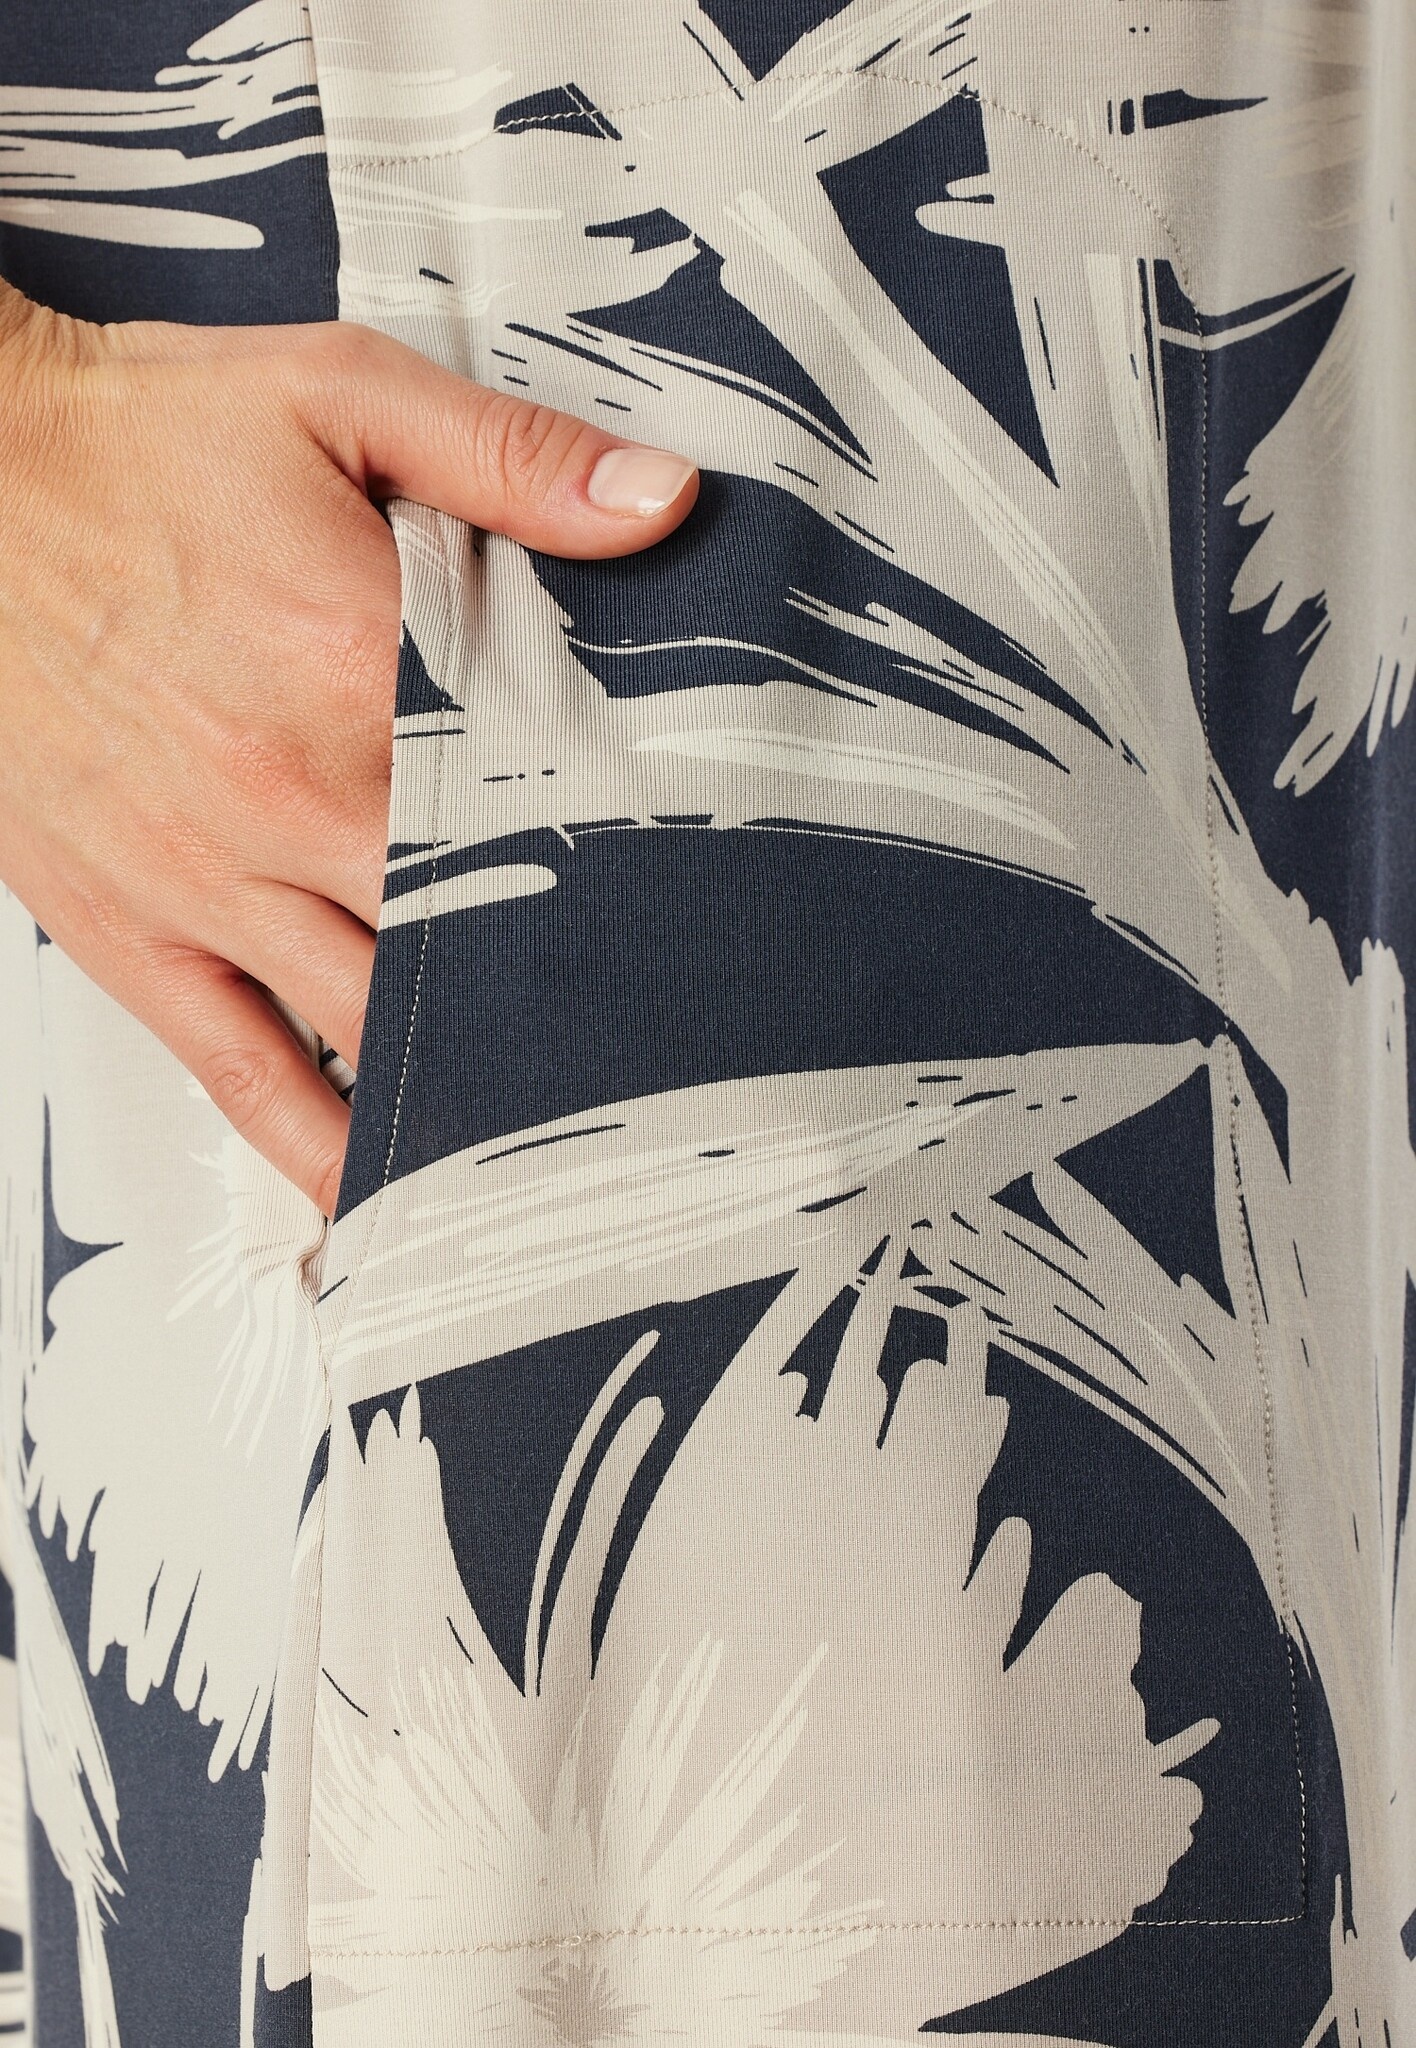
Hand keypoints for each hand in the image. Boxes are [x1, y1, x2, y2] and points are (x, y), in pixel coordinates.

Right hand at [0, 284, 697, 1216]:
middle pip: (475, 939)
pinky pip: (241, 1074)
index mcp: (357, 671)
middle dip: (582, 998)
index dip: (642, 867)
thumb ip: (510, 461)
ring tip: (583, 1162)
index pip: (545, 804)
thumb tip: (659, 505)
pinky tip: (383, 1201)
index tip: (722, 917)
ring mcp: (208, 884)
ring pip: (374, 1028)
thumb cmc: (131, 442)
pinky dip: (317, 1149)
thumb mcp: (337, 397)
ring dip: (477, 1093)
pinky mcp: (132, 933)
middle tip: (693, 1063)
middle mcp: (288, 801)